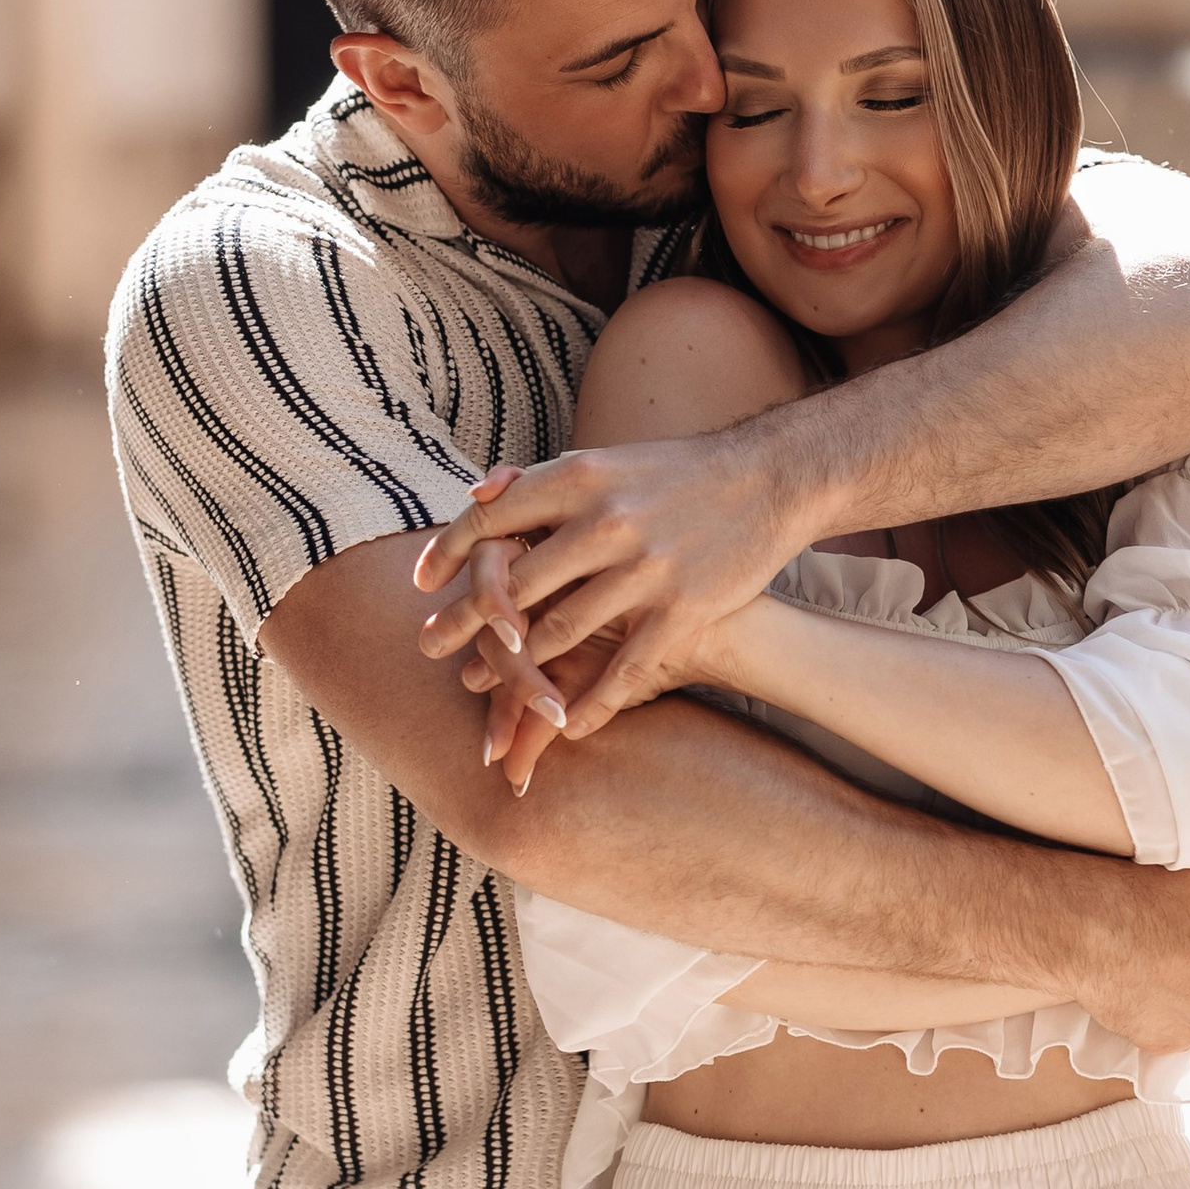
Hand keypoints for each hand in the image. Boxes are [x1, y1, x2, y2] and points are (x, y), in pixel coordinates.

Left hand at [412, 419, 802, 740]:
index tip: (420, 583)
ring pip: (561, 633)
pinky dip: (591, 705)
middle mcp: (608, 522)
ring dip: (517, 668)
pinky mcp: (683, 608)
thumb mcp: (606, 462)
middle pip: (515, 586)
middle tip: (430, 645)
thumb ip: (542, 481)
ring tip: (483, 685)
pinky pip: (626, 671)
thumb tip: (474, 494)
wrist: (769, 479)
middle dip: (465, 622)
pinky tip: (565, 726)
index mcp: (581, 478)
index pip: (492, 518)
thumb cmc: (674, 473)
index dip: (448, 552)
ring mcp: (647, 569)